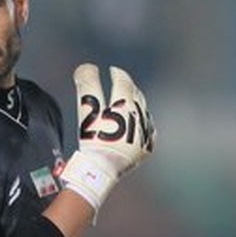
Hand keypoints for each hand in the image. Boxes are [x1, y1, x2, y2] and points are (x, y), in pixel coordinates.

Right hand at [58, 64, 155, 212]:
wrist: (101, 170)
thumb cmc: (92, 138)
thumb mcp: (87, 108)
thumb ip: (87, 84)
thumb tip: (87, 66)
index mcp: (127, 104)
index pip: (124, 82)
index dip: (118, 74)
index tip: (112, 71)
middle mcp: (140, 116)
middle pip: (136, 95)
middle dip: (128, 87)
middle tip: (120, 83)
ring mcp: (145, 133)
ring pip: (144, 111)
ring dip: (136, 104)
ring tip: (128, 102)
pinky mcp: (146, 148)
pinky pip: (148, 130)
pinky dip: (143, 124)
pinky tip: (138, 124)